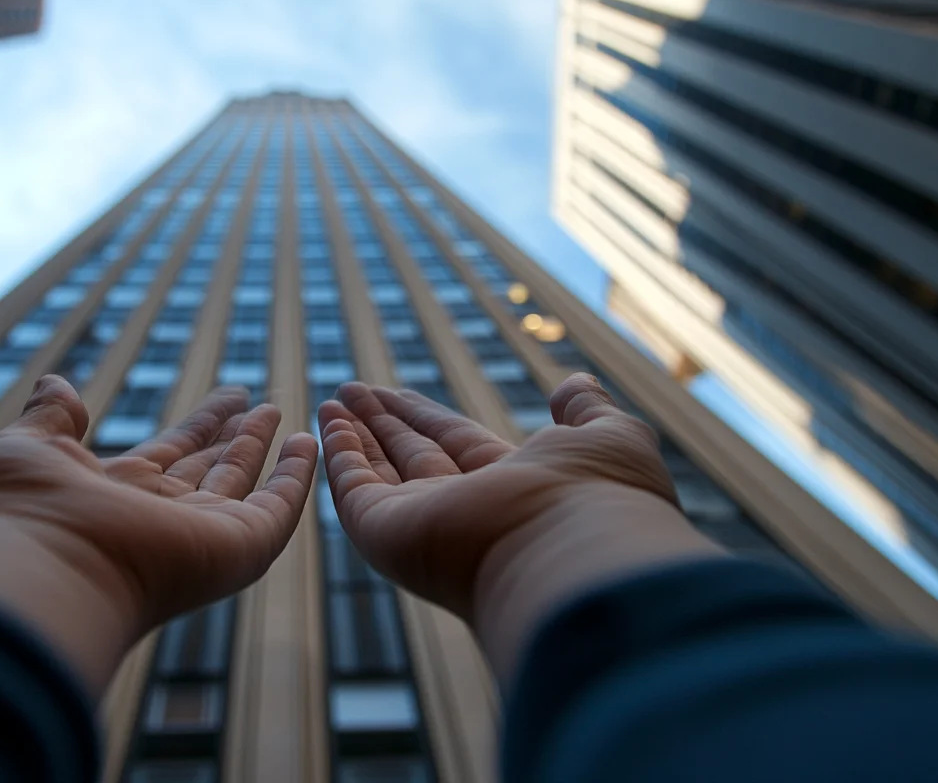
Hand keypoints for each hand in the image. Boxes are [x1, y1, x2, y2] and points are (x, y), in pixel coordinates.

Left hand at [0, 376, 316, 629]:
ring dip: (262, 446)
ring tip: (281, 409)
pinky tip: (308, 444)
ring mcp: (201, 533)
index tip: (231, 394)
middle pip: (209, 468)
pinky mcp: (237, 546)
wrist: (36, 569)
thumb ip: (51, 417)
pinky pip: (277, 507)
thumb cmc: (18, 513)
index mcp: (115, 493)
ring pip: (240, 481)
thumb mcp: (27, 448)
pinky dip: (297, 478)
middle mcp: (161, 516)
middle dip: (233, 436)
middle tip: (261, 403)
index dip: (200, 425)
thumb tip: (56, 382)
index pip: (170, 452)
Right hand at [319, 373, 716, 679]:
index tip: (396, 393)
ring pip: (381, 470)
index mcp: (513, 485)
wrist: (573, 553)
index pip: (456, 442)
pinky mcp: (387, 532)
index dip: (425, 417)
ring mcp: (422, 523)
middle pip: (413, 455)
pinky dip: (340, 455)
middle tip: (352, 390)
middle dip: (383, 422)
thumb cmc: (600, 497)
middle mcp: (464, 508)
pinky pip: (356, 488)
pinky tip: (328, 423)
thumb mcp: (609, 437)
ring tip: (332, 399)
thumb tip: (574, 385)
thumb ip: (588, 411)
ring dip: (355, 433)